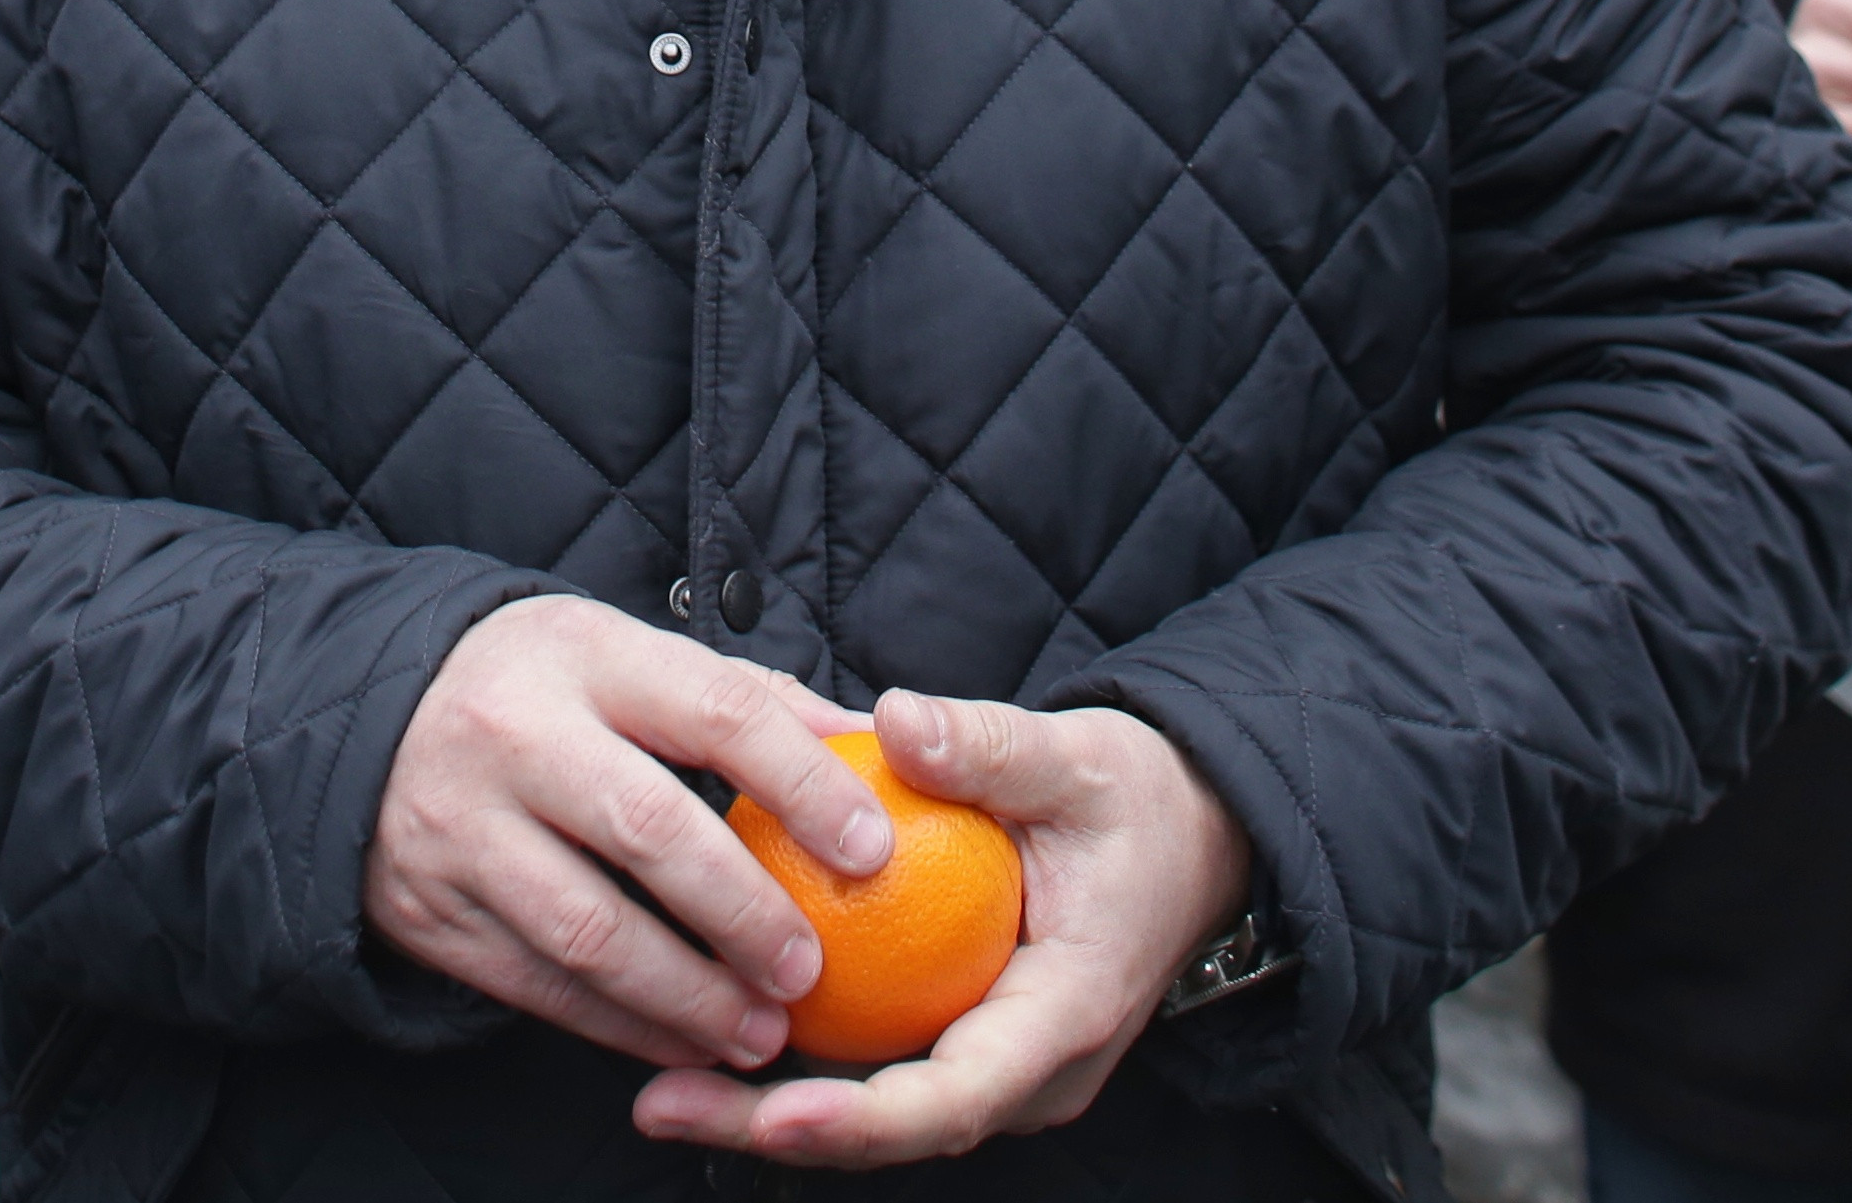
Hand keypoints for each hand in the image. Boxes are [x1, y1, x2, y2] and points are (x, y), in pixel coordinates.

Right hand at [364, 594, 882, 1071]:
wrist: (363, 717)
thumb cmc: (543, 689)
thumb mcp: (627, 656)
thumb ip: (748, 699)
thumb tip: (877, 744)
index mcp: (587, 656)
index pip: (715, 710)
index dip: (803, 783)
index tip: (872, 850)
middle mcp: (516, 735)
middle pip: (650, 831)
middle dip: (743, 913)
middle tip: (810, 970)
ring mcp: (462, 826)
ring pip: (588, 930)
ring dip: (687, 996)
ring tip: (759, 1031)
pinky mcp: (430, 908)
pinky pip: (536, 985)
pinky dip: (618, 1026)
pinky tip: (682, 1043)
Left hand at [629, 689, 1251, 1169]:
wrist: (1192, 837)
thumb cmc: (1137, 801)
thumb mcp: (1075, 760)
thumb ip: (988, 747)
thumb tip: (893, 720)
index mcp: (1064, 1017)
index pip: (955, 1097)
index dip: (859, 1119)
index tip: (773, 1116)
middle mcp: (1033, 1072)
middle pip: (895, 1130)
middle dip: (775, 1130)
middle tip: (662, 1104)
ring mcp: (1001, 1070)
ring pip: (879, 1116)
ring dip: (771, 1111)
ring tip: (659, 1091)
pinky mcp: (970, 1048)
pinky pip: (882, 1070)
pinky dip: (802, 1065)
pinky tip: (710, 1028)